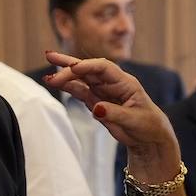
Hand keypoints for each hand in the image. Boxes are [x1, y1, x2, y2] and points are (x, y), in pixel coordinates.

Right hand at [41, 51, 177, 158]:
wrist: (148, 136)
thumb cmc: (147, 124)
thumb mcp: (134, 120)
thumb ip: (115, 113)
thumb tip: (96, 108)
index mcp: (125, 82)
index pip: (104, 68)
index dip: (87, 66)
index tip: (72, 69)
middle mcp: (111, 83)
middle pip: (88, 69)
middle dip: (69, 64)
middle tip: (50, 58)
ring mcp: (102, 91)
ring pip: (80, 79)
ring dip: (64, 75)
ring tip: (47, 73)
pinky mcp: (95, 101)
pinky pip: (79, 91)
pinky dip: (67, 87)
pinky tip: (54, 83)